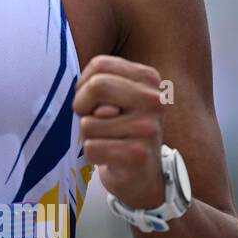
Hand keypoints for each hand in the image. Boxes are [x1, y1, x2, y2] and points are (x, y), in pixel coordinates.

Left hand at [73, 55, 166, 209]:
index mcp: (148, 78)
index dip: (84, 85)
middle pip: (97, 85)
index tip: (92, 101)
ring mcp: (149, 128)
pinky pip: (91, 147)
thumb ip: (98, 86)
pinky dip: (92, 154)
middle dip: (82, 106)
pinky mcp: (137, 155)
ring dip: (88, 135)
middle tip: (93, 120)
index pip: (100, 64)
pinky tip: (110, 157)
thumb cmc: (119, 129)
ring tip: (108, 140)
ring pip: (88, 123)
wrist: (141, 173)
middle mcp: (155, 100)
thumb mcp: (113, 97)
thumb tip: (97, 106)